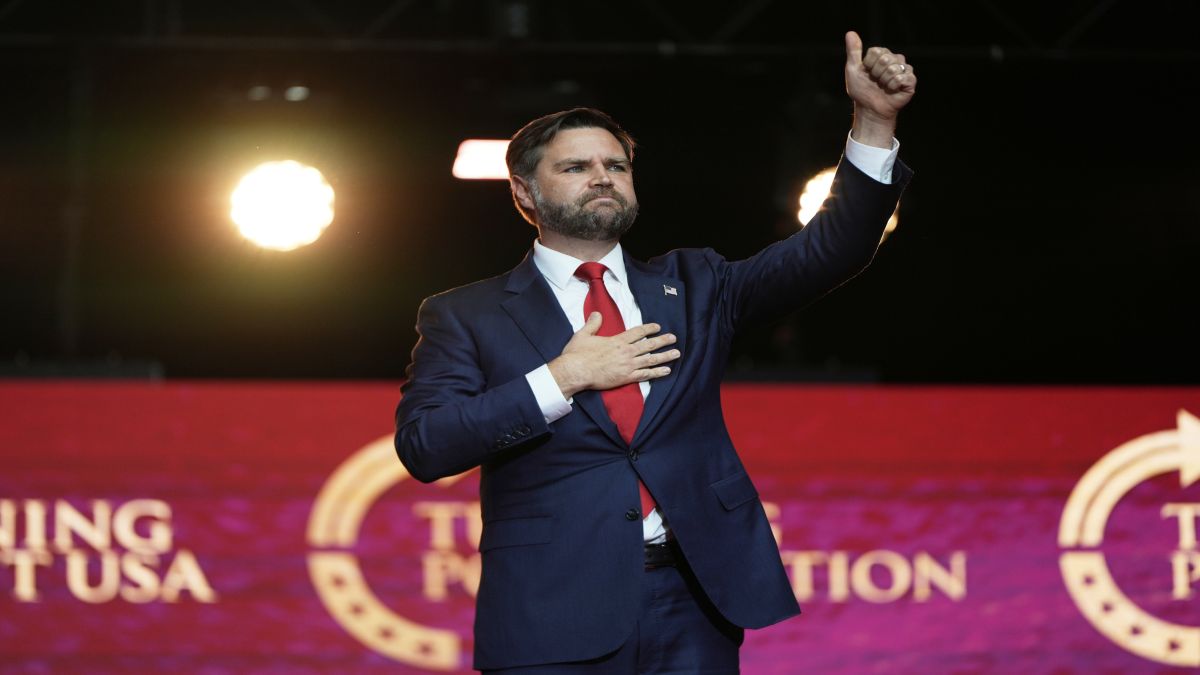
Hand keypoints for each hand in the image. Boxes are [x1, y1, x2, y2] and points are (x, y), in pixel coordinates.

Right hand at [548, 313, 679, 397]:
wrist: (575, 372)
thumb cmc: (577, 354)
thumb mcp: (583, 334)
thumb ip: (592, 324)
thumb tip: (597, 313)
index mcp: (616, 341)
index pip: (637, 332)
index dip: (648, 328)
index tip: (657, 327)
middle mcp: (625, 352)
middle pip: (648, 344)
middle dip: (662, 341)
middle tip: (673, 338)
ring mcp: (627, 365)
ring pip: (651, 359)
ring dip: (665, 356)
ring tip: (676, 353)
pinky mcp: (626, 378)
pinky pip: (645, 374)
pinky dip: (657, 372)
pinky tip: (666, 370)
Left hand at [844, 30, 915, 147]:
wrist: (870, 109)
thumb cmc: (862, 91)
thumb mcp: (853, 70)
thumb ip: (854, 52)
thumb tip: (850, 33)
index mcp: (882, 55)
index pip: (876, 51)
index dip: (868, 65)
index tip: (867, 73)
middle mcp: (895, 60)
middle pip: (885, 58)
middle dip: (876, 73)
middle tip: (876, 82)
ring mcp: (904, 70)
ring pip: (894, 68)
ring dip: (884, 81)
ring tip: (884, 87)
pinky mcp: (910, 81)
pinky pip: (902, 77)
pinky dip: (893, 86)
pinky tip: (892, 90)